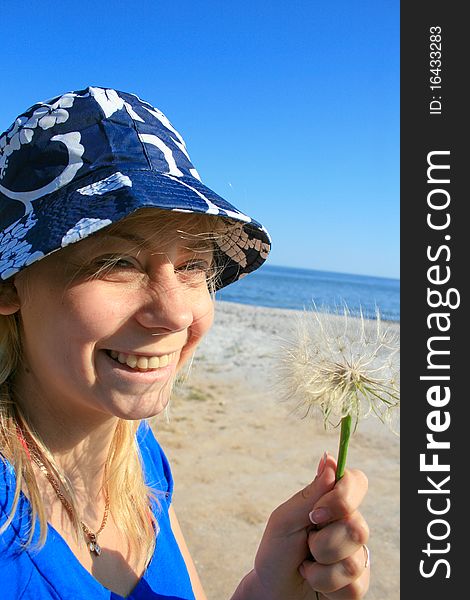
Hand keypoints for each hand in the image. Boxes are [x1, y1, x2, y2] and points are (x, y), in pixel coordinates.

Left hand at [248, 454, 369, 599]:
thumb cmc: (276, 552)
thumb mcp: (285, 520)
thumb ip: (310, 494)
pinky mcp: (358, 583)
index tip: (316, 513)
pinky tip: (316, 582)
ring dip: (321, 569)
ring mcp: (356, 553)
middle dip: (323, 543)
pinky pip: (354, 586)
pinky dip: (326, 587)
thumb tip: (330, 460)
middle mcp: (348, 524)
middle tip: (306, 545)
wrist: (273, 591)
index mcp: (331, 502)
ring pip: (354, 561)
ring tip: (306, 566)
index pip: (357, 482)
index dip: (344, 496)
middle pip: (358, 527)